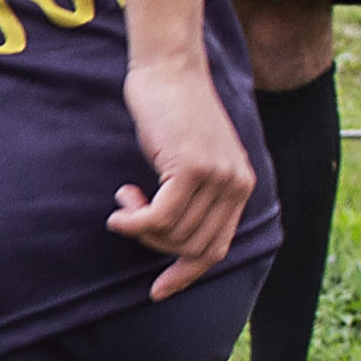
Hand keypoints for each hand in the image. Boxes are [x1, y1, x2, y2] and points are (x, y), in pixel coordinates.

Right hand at [109, 55, 257, 292]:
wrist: (168, 69)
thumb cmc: (170, 109)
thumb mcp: (189, 155)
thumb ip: (192, 190)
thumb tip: (170, 234)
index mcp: (240, 186)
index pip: (216, 249)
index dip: (185, 274)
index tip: (157, 291)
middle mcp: (235, 185)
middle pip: (189, 246)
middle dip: (152, 242)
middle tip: (129, 210)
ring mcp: (216, 177)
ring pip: (172, 234)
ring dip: (139, 225)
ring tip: (126, 195)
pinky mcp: (191, 168)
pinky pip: (159, 218)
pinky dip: (133, 221)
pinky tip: (120, 206)